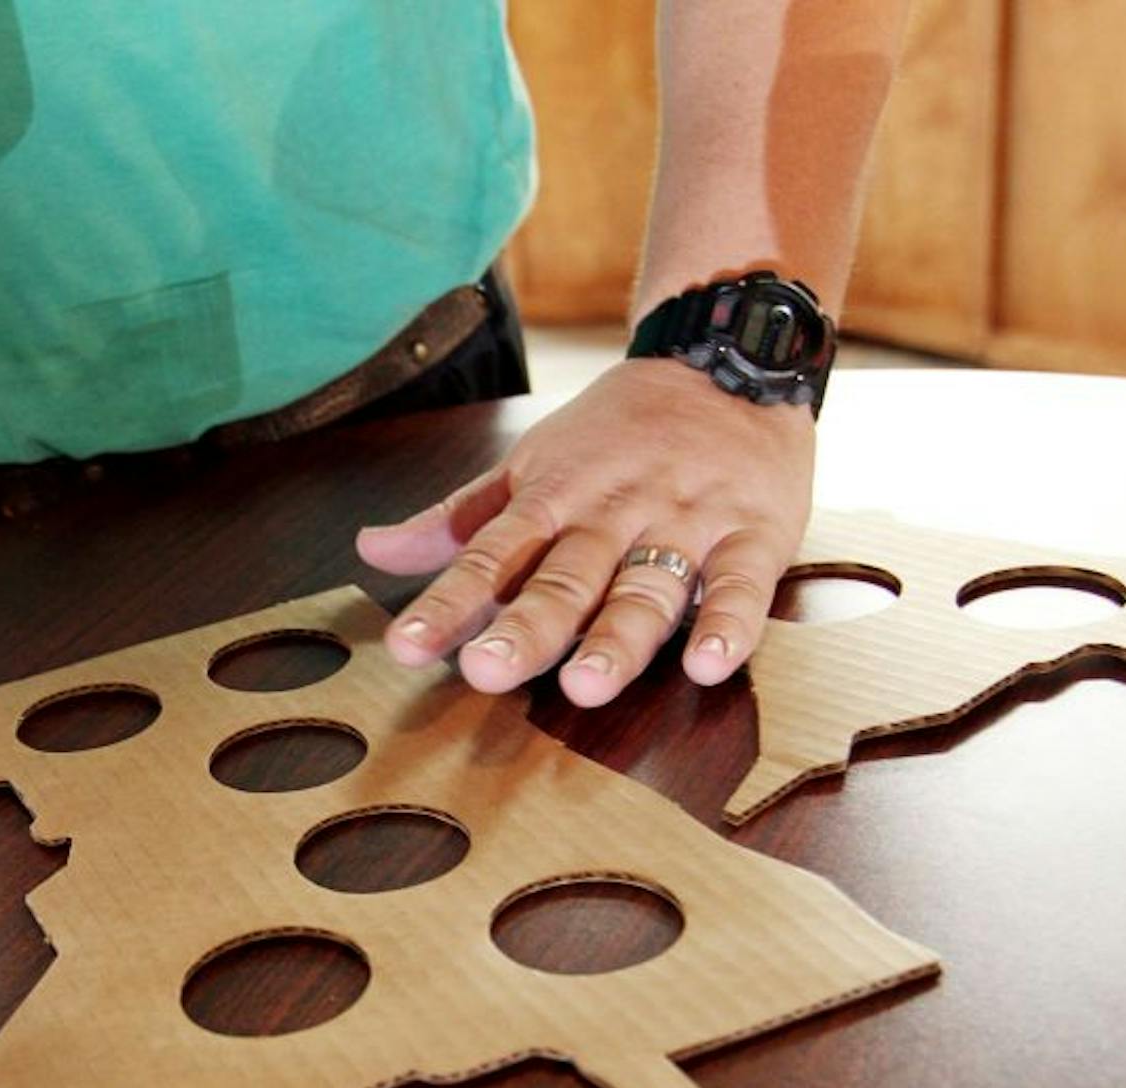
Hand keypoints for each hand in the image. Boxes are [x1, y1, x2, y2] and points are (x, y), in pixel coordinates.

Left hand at [356, 358, 813, 705]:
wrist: (727, 362)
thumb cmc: (617, 433)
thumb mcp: (530, 465)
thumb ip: (457, 520)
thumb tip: (372, 549)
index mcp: (552, 498)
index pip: (490, 554)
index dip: (447, 601)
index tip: (406, 646)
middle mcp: (613, 512)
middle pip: (566, 575)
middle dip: (527, 626)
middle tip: (488, 672)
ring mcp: (685, 522)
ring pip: (647, 585)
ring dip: (618, 637)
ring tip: (587, 685)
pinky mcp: (753, 534)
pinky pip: (743, 586)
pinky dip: (729, 624)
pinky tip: (707, 664)